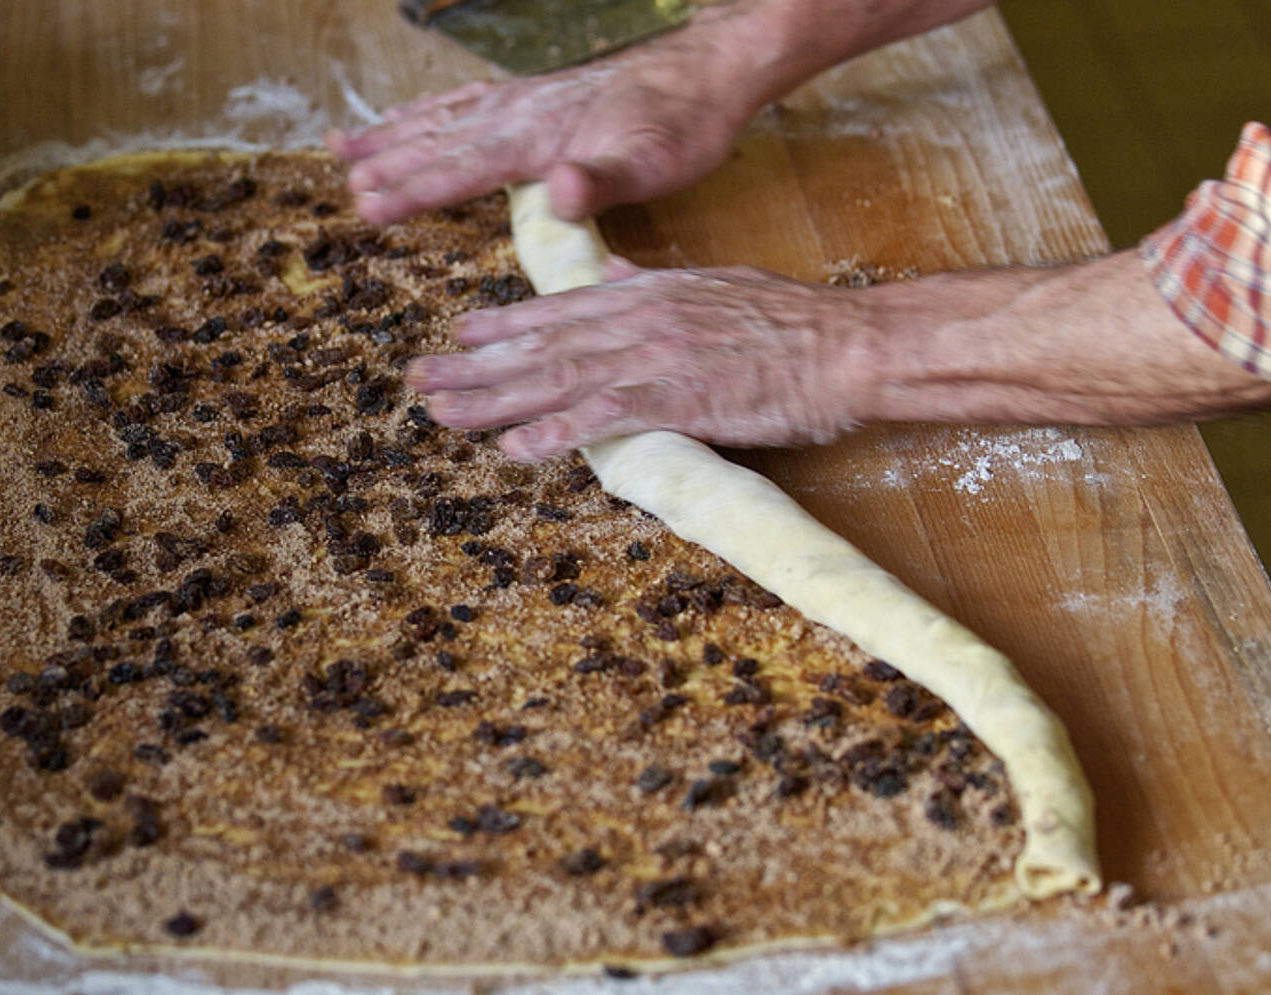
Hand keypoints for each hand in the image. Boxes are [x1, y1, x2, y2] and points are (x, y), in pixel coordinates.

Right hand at [327, 6, 772, 224]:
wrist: (711, 67)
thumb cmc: (685, 122)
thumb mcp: (653, 162)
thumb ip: (601, 180)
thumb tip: (558, 194)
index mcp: (539, 137)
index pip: (463, 168)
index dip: (414, 190)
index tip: (368, 206)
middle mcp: (522, 111)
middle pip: (441, 140)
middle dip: (389, 164)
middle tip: (344, 186)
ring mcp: (526, 96)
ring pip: (444, 115)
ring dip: (394, 133)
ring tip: (343, 146)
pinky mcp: (538, 91)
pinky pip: (467, 99)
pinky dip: (430, 109)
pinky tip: (416, 117)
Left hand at [406, 260, 881, 458]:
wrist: (848, 346)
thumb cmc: (793, 325)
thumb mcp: (715, 286)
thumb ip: (655, 282)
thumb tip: (614, 271)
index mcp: (648, 293)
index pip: (561, 308)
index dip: (505, 325)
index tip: (460, 335)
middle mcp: (639, 319)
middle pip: (542, 345)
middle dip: (476, 366)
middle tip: (422, 380)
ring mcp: (654, 357)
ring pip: (556, 379)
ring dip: (494, 400)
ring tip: (442, 414)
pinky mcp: (678, 398)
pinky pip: (602, 418)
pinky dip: (555, 432)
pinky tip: (514, 448)